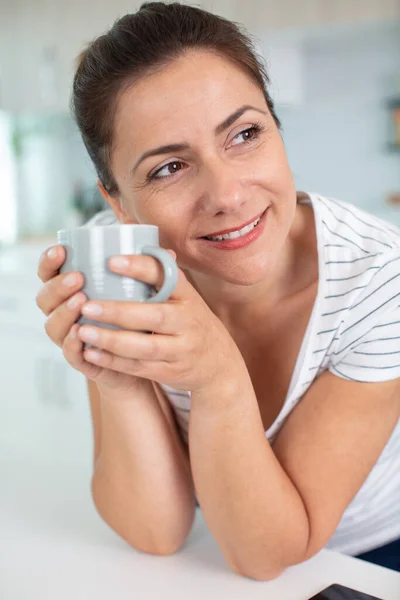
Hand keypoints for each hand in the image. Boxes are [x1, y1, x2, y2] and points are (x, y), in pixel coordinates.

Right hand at [36, 245, 150, 396]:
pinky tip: (81, 332)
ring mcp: (70, 337)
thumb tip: (168, 254)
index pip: (49, 272)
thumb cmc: (137, 318)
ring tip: (80, 301)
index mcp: (72, 290)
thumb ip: (146, 273)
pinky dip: (72, 343)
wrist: (142, 360)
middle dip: (58, 286)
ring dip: (64, 313)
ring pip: (53, 325)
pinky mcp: (82, 360)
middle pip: (45, 298)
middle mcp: (64, 312)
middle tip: (78, 278)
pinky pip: (69, 353)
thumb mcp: (139, 292)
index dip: (49, 261)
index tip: (61, 250)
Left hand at [78, 254, 241, 392]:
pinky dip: (114, 361)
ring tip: (83, 331)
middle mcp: (188, 321)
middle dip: (119, 311)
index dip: (140, 268)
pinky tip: (90, 352)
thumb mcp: (185, 297)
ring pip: (146, 346)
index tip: (111, 261)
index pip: (167, 276)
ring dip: (112, 340)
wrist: (219, 363)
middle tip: (86, 305)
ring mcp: (182, 349)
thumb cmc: (190, 321)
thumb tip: (132, 236)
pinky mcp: (172, 371)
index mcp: (188, 296)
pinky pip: (141, 367)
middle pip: (155, 316)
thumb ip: (161, 276)